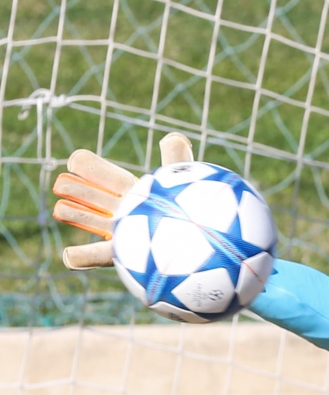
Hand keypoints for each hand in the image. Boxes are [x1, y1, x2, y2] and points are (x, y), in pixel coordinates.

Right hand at [51, 132, 195, 269]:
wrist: (199, 247)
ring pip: (87, 220)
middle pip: (89, 195)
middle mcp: (124, 212)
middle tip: (68, 186)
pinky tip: (69, 256)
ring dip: (74, 214)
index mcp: (134, 191)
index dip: (90, 168)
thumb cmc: (190, 210)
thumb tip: (174, 138)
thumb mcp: (180, 180)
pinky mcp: (122, 255)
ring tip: (62, 209)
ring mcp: (120, 234)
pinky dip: (81, 257)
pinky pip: (96, 257)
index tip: (80, 164)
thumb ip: (176, 159)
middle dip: (77, 188)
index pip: (103, 174)